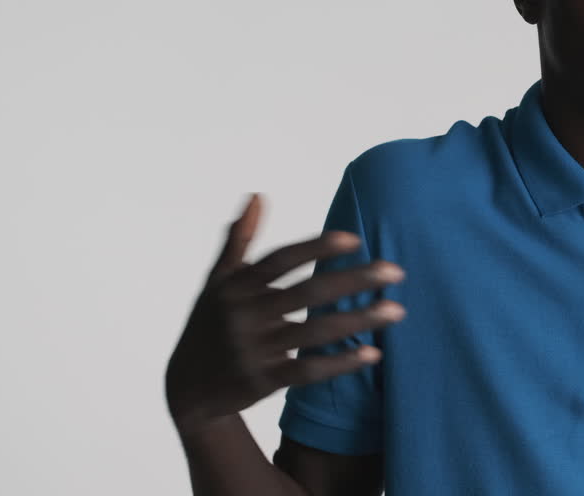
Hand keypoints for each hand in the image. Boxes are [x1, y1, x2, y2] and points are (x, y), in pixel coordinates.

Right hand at [165, 193, 405, 434]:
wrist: (186, 389)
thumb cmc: (209, 324)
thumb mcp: (217, 282)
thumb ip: (238, 239)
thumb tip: (257, 195)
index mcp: (236, 287)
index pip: (282, 260)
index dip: (316, 248)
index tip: (355, 239)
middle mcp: (245, 316)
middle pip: (307, 293)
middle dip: (354, 280)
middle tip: (396, 271)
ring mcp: (254, 350)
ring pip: (315, 332)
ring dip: (359, 320)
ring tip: (396, 310)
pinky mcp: (263, 381)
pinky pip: (308, 371)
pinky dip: (340, 363)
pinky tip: (373, 353)